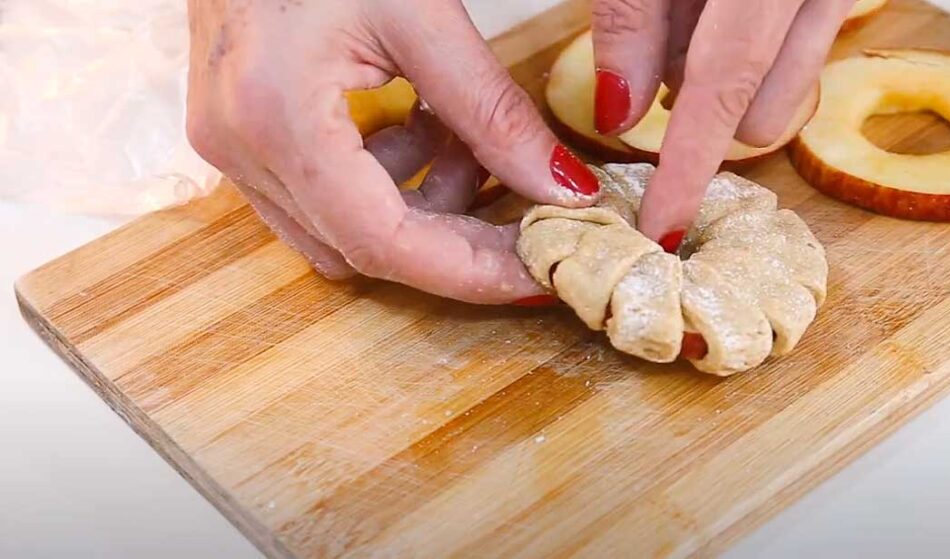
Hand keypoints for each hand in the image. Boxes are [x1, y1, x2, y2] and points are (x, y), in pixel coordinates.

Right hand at [186, 0, 599, 303]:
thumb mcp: (422, 14)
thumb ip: (492, 111)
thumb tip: (561, 189)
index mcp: (277, 116)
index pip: (383, 240)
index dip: (469, 271)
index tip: (538, 275)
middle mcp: (240, 150)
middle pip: (365, 248)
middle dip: (454, 240)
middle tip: (525, 216)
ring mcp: (229, 148)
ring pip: (343, 231)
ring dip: (419, 205)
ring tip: (461, 139)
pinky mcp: (238, 136)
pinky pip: (320, 198)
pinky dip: (384, 182)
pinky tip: (417, 125)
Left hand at [591, 0, 853, 247]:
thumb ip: (630, 22)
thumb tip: (618, 118)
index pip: (723, 93)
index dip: (685, 171)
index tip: (660, 231)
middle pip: (762, 113)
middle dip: (701, 109)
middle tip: (658, 46)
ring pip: (784, 91)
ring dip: (728, 80)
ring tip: (690, 12)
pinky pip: (798, 51)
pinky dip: (750, 48)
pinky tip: (716, 5)